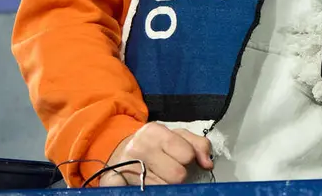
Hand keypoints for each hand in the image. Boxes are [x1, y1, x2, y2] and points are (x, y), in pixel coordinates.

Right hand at [97, 123, 212, 186]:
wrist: (122, 150)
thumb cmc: (156, 144)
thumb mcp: (178, 136)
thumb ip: (198, 145)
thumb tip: (207, 164)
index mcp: (155, 131)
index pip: (187, 154)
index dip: (188, 159)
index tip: (181, 158)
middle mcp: (138, 147)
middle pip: (177, 175)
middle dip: (178, 174)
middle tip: (169, 168)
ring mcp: (125, 165)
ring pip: (162, 187)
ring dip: (163, 184)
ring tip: (157, 175)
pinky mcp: (114, 181)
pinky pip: (139, 193)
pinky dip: (146, 191)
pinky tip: (145, 185)